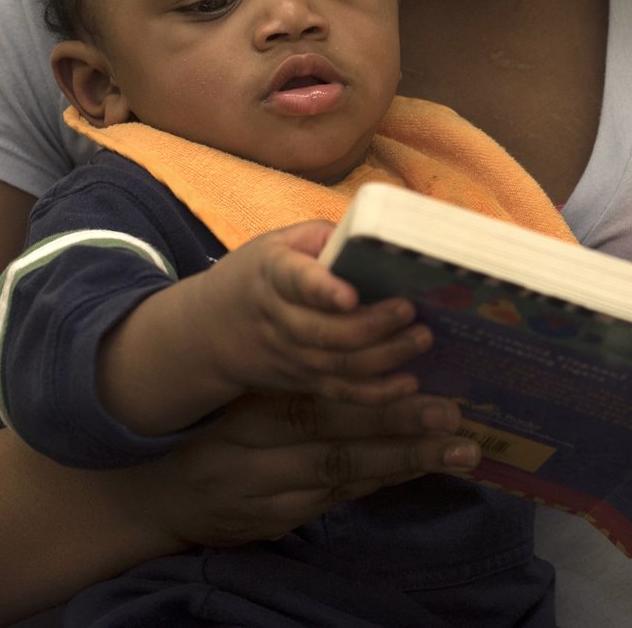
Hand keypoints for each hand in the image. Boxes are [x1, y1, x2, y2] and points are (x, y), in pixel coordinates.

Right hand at [143, 390, 481, 548]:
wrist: (160, 494)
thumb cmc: (212, 424)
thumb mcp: (239, 389)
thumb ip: (289, 364)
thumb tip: (354, 312)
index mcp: (246, 414)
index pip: (310, 404)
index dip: (364, 394)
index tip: (417, 372)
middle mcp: (255, 459)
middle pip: (335, 446)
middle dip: (401, 433)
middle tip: (454, 418)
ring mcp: (267, 497)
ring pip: (344, 479)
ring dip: (405, 464)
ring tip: (459, 451)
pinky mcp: (278, 522)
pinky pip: (339, 499)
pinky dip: (382, 482)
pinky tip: (420, 468)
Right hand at [202, 221, 432, 402]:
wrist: (210, 330)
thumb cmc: (256, 276)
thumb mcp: (276, 243)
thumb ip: (321, 237)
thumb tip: (371, 239)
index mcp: (273, 275)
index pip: (296, 282)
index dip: (323, 290)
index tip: (350, 293)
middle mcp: (280, 320)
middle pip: (326, 331)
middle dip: (373, 324)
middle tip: (410, 310)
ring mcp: (292, 357)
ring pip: (339, 364)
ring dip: (385, 355)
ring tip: (421, 337)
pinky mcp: (304, 382)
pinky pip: (342, 392)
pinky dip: (377, 393)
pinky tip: (409, 383)